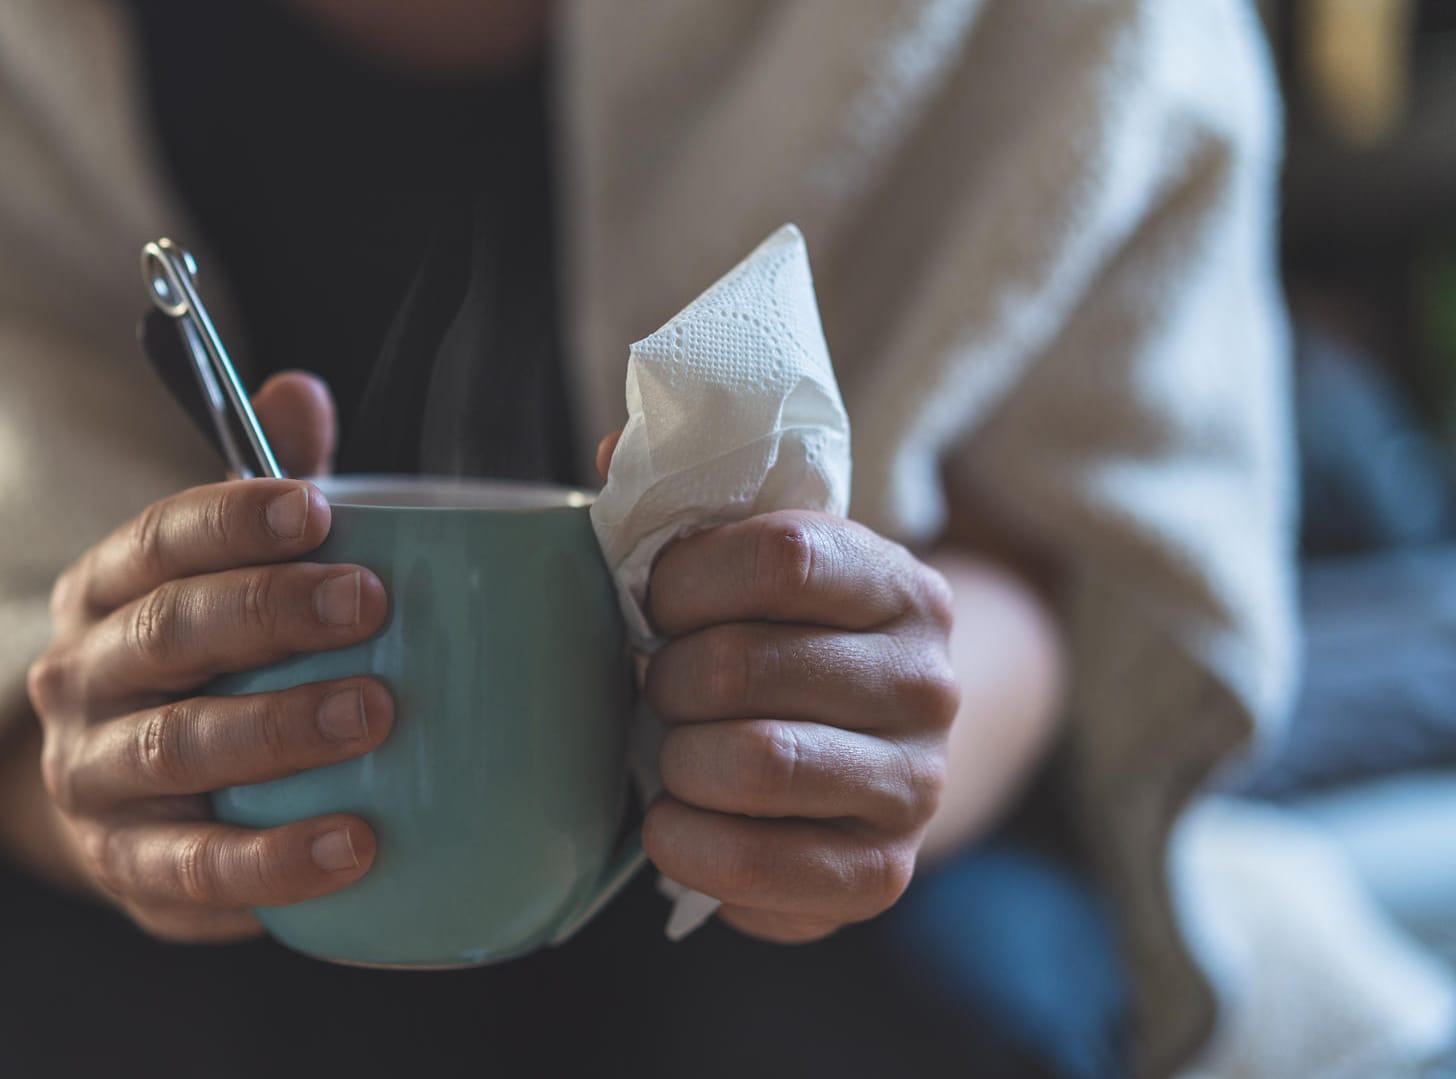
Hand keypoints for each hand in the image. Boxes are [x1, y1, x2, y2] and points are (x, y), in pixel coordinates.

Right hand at [25, 372, 393, 941]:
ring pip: (175, 748)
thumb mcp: (225, 573)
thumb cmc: (205, 664)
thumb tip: (298, 392)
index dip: (232, 518)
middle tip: (369, 605)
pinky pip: (193, 868)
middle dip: (268, 612)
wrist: (121, 802)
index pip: (157, 538)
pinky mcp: (124, 869)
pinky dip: (273, 861)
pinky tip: (354, 845)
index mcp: (102, 589)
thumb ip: (268, 487)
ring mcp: (90, 778)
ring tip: (373, 716)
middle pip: (166, 633)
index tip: (318, 508)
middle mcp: (78, 677)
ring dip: (276, 729)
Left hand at [597, 435, 959, 942]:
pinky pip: (758, 867)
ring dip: (677, 760)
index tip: (654, 600)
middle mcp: (927, 682)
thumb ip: (683, 503)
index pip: (781, 556)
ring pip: (754, 762)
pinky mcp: (882, 875)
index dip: (685, 578)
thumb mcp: (750, 565)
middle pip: (745, 664)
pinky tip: (674, 824)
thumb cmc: (779, 646)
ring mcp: (915, 783)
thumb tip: (613, 446)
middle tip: (656, 687)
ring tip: (672, 753)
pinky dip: (687, 845)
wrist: (870, 758)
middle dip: (665, 678)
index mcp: (897, 583)